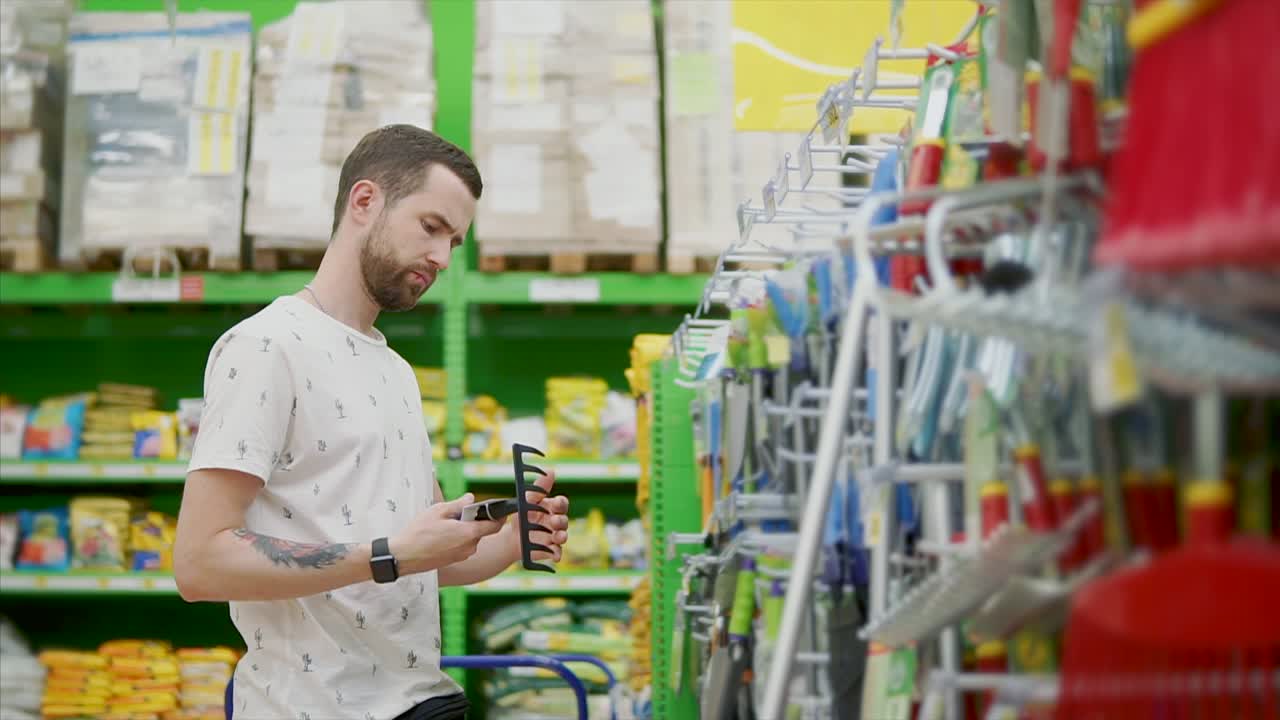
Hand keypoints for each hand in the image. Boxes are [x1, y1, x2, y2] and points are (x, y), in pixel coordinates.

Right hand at [389, 493, 503, 574]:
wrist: (403, 556)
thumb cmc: (419, 533)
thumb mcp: (438, 511)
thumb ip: (458, 504)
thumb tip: (471, 498)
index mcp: (469, 533)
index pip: (495, 525)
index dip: (498, 515)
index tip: (496, 509)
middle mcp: (469, 547)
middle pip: (482, 531)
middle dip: (475, 520)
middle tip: (458, 513)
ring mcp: (462, 556)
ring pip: (471, 539)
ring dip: (465, 530)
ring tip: (446, 524)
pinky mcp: (454, 560)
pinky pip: (463, 546)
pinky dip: (458, 538)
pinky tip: (442, 535)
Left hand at [504, 470, 569, 564]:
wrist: (512, 536)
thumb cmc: (523, 514)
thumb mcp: (529, 498)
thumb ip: (541, 486)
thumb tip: (551, 470)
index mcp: (552, 508)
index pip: (562, 504)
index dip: (560, 503)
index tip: (556, 503)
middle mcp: (556, 522)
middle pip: (564, 520)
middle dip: (560, 520)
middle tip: (554, 520)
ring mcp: (554, 537)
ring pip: (563, 536)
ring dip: (562, 536)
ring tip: (559, 536)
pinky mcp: (549, 549)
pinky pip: (556, 552)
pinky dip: (557, 554)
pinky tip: (556, 555)